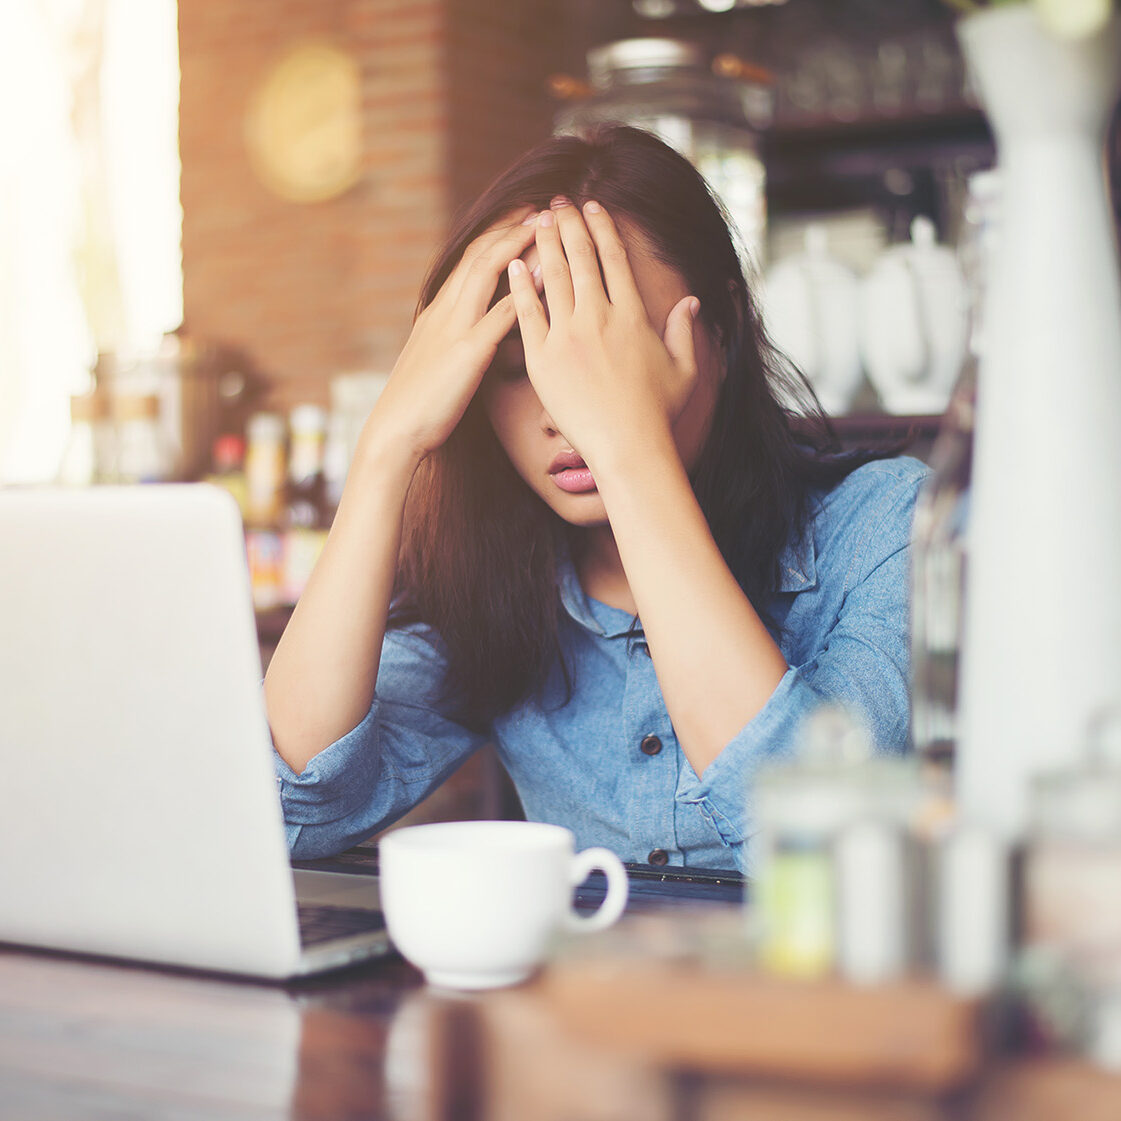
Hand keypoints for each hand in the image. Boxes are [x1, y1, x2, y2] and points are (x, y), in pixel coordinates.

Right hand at [364, 210, 539, 464]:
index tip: (524, 217)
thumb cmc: (420, 406)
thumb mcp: (439, 363)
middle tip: (543, 207)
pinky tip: (546, 279)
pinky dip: (523, 293)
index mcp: (439, 312)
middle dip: (511, 227)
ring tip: (546, 226)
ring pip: (487, 272)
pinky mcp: (467, 353)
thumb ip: (458, 342)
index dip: (498, 235)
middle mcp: (445, 311)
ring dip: (518, 245)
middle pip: (480, 254)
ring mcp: (455, 329)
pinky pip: (498, 315)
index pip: (470, 260)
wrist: (396, 431)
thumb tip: (480, 336)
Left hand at [506, 198, 700, 473]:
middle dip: (568, 224)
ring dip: (543, 244)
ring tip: (534, 221)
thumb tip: (692, 302)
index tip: (593, 207)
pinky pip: (527, 314)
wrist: (627, 446)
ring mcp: (568, 337)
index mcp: (632, 316)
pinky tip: (513, 265)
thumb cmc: (657, 414)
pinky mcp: (542, 359)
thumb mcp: (684, 369)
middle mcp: (599, 318)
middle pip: (581, 258)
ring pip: (553, 278)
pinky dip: (519, 286)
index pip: (614, 259)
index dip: (602, 228)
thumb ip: (685, 331)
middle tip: (556, 202)